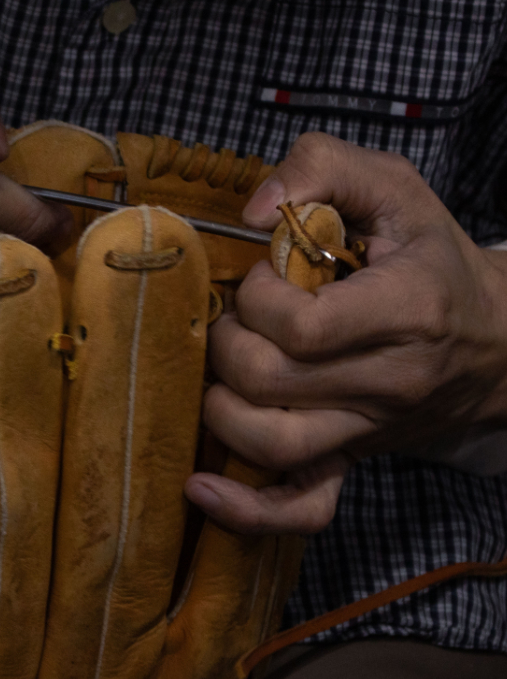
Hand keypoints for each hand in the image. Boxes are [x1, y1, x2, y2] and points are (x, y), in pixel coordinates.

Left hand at [185, 132, 506, 534]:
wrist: (494, 340)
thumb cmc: (430, 258)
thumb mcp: (393, 187)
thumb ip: (322, 167)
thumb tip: (252, 210)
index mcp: (406, 309)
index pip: (299, 327)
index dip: (255, 301)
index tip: (260, 278)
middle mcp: (389, 381)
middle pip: (268, 384)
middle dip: (226, 346)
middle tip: (235, 321)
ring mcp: (368, 430)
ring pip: (272, 447)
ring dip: (220, 410)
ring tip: (223, 374)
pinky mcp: (352, 460)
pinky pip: (301, 507)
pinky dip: (246, 511)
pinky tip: (201, 489)